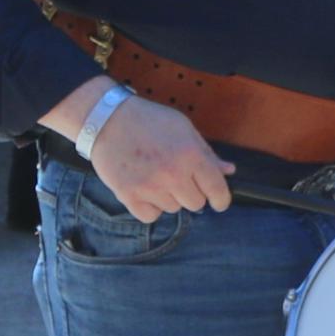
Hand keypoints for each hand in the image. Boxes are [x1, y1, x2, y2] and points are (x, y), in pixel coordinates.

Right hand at [85, 91, 234, 218]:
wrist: (106, 119)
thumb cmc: (148, 120)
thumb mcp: (183, 128)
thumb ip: (206, 153)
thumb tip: (228, 171)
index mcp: (191, 154)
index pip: (217, 190)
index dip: (221, 199)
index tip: (218, 203)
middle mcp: (173, 174)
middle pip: (195, 203)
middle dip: (190, 192)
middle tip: (177, 178)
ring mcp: (150, 187)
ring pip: (172, 208)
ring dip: (168, 197)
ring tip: (154, 176)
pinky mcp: (128, 195)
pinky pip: (150, 216)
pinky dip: (149, 207)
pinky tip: (144, 189)